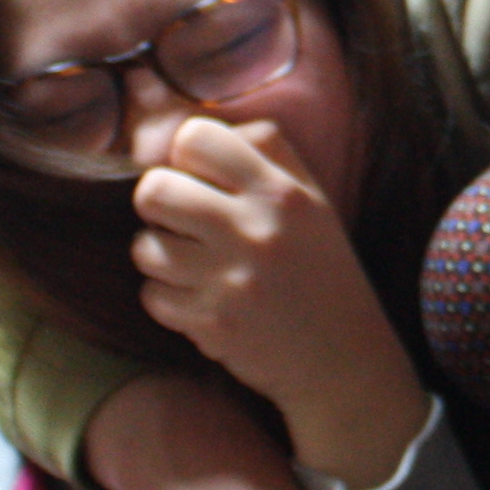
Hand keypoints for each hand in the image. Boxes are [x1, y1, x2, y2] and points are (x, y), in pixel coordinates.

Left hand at [133, 116, 430, 489]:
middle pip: (154, 188)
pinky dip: (167, 299)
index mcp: (282, 192)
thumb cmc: (321, 273)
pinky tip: (199, 300)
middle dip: (159, 204)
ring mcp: (232, 280)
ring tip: (192, 265)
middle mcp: (257, 231)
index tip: (198, 177)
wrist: (344, 361)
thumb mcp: (313, 203)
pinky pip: (151, 295)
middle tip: (181, 221)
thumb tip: (191, 128)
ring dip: (160, 255)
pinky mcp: (212, 324)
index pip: (194, 137)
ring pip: (144, 246)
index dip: (185, 155)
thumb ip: (264, 155)